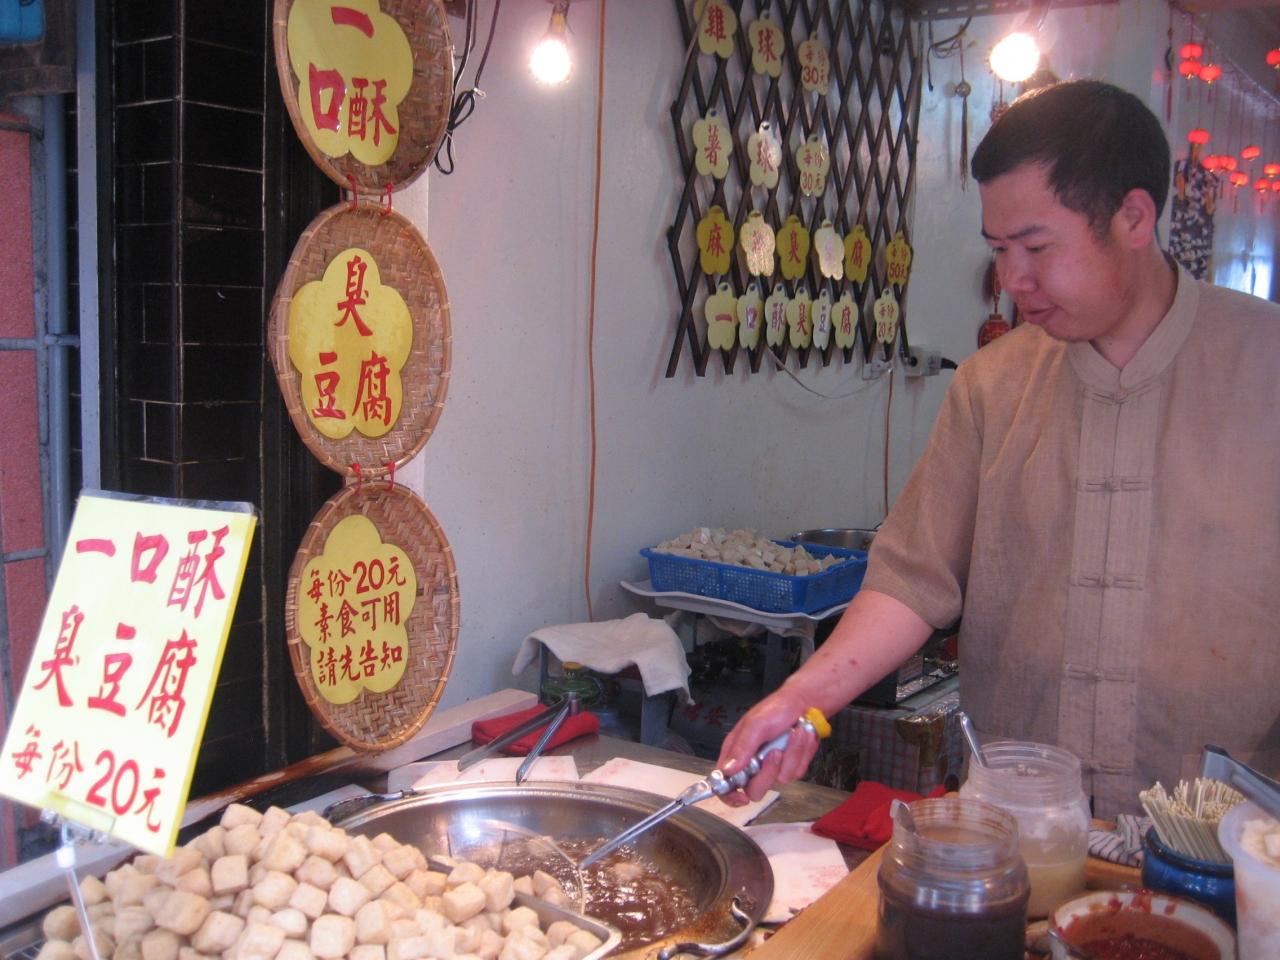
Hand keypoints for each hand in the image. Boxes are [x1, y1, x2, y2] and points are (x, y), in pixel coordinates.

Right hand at [715, 687, 818, 805]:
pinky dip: (802, 753)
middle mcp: (752, 764)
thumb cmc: (775, 709)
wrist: (804, 704)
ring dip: (791, 754)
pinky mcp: (791, 767)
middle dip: (768, 772)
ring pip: (781, 779)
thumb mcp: (756, 724)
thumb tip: (727, 771)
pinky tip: (800, 736)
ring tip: (793, 733)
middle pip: (755, 790)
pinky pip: (797, 772)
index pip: (723, 784)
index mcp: (735, 754)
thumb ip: (742, 747)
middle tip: (776, 751)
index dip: (729, 796)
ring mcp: (773, 768)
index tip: (741, 799)